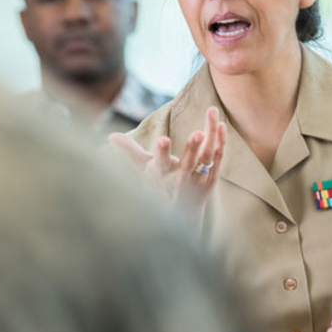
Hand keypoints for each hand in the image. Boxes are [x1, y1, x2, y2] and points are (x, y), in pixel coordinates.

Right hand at [109, 106, 225, 214]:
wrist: (181, 215)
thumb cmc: (158, 184)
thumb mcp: (142, 169)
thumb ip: (129, 150)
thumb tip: (110, 136)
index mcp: (162, 175)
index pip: (161, 163)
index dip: (162, 152)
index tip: (164, 138)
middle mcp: (181, 180)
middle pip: (188, 164)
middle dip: (192, 148)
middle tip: (198, 131)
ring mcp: (198, 180)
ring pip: (207, 158)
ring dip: (211, 138)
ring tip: (212, 115)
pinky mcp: (211, 178)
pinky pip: (217, 158)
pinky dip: (220, 142)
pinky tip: (221, 125)